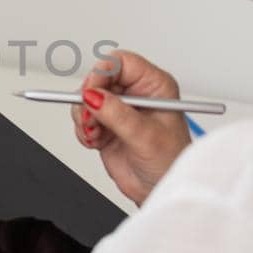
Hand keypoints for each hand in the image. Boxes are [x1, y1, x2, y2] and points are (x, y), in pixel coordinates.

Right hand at [72, 48, 190, 204]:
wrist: (160, 189)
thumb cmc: (170, 162)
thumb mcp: (147, 136)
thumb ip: (118, 114)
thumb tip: (94, 96)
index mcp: (154, 86)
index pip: (121, 62)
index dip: (103, 72)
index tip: (92, 91)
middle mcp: (136, 94)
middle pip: (99, 78)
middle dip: (89, 98)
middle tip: (91, 117)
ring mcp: (119, 110)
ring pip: (87, 98)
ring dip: (84, 116)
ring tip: (96, 133)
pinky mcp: (106, 126)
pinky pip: (82, 118)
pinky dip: (83, 130)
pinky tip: (96, 142)